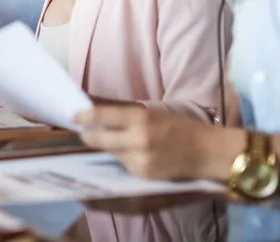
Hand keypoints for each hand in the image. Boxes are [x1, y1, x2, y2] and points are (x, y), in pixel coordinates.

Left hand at [75, 104, 242, 181]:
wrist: (206, 152)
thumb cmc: (178, 127)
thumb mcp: (150, 113)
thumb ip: (120, 111)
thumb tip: (90, 104)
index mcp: (141, 119)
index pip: (102, 117)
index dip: (84, 117)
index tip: (72, 116)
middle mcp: (138, 140)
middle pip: (97, 140)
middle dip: (88, 136)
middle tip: (83, 130)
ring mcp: (140, 160)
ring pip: (109, 153)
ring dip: (108, 146)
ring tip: (121, 139)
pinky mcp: (142, 175)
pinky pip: (122, 164)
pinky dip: (122, 158)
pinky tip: (135, 153)